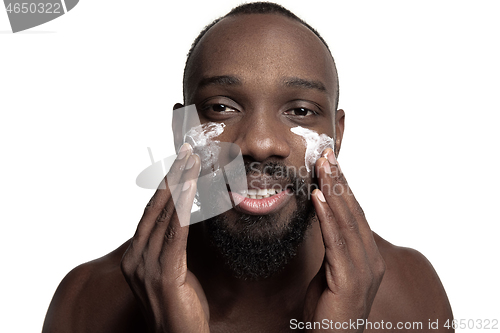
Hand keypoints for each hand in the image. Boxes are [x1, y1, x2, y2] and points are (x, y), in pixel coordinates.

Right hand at [121, 143, 209, 332]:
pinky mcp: (164, 272)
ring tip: (192, 161)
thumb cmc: (180, 308)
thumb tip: (185, 221)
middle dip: (172, 176)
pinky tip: (192, 186)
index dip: (165, 186)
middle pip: (155, 207)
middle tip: (186, 152)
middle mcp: (135, 257)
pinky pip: (176, 230)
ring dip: (180, 183)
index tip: (178, 164)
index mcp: (134, 256)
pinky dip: (183, 204)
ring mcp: (145, 265)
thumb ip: (172, 247)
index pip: (150, 212)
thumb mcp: (172, 271)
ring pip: (165, 214)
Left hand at [303, 148, 385, 331]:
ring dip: (334, 191)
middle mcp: (371, 259)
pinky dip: (327, 216)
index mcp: (368, 255)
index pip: (355, 214)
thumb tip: (324, 220)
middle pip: (354, 212)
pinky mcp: (351, 280)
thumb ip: (333, 247)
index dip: (343, 187)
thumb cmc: (329, 309)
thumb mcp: (331, 271)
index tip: (331, 163)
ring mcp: (364, 269)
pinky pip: (337, 242)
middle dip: (340, 180)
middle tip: (327, 154)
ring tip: (323, 166)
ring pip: (348, 221)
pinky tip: (318, 197)